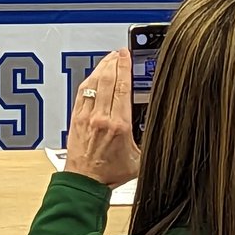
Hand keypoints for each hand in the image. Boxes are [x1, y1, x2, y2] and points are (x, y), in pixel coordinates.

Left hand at [64, 48, 140, 187]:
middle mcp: (101, 117)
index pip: (122, 88)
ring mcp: (86, 115)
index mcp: (118, 125)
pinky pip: (82, 92)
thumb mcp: (139, 159)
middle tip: (119, 52)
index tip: (126, 55)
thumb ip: (147, 140)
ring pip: (93, 83)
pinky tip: (94, 75)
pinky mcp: (76, 116)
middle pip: (107, 80)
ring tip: (108, 58)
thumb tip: (159, 129)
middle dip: (113, 62)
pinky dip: (89, 80)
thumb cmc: (110, 173)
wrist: (85, 181)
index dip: (124, 67)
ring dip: (101, 67)